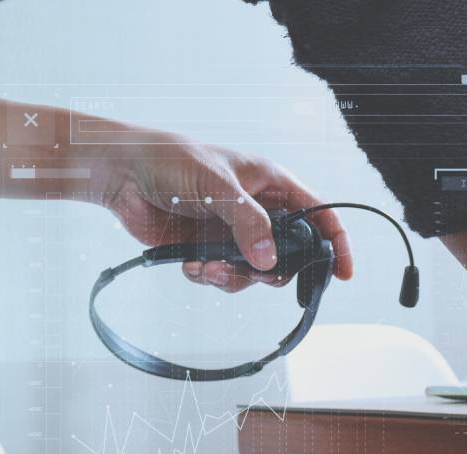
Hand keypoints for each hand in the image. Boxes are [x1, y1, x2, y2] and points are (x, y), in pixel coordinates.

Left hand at [93, 136, 352, 292]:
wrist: (124, 174)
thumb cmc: (173, 162)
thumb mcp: (219, 188)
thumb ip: (248, 224)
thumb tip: (270, 262)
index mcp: (272, 184)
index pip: (319, 215)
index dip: (336, 243)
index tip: (342, 273)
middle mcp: (258, 211)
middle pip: (289, 254)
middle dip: (271, 271)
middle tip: (253, 273)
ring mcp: (234, 232)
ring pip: (256, 273)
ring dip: (234, 277)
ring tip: (207, 267)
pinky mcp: (209, 250)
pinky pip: (224, 277)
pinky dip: (209, 277)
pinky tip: (190, 264)